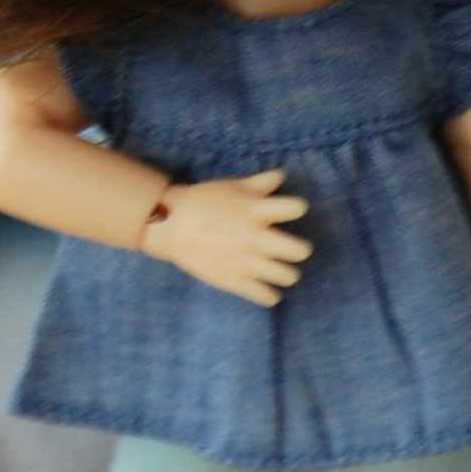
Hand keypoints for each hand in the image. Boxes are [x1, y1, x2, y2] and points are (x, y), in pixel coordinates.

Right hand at [140, 170, 311, 306]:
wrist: (169, 225)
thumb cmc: (203, 202)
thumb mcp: (232, 187)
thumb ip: (260, 183)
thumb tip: (283, 175)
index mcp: (254, 211)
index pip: (294, 208)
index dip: (297, 208)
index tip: (294, 210)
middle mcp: (254, 237)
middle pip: (298, 250)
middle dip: (301, 250)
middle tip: (296, 251)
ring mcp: (245, 261)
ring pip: (286, 275)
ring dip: (289, 274)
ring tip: (284, 272)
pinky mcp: (233, 280)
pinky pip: (264, 295)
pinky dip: (271, 296)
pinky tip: (269, 291)